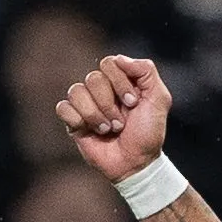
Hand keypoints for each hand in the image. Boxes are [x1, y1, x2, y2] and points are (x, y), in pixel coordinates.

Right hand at [55, 55, 172, 182]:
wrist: (136, 163)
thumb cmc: (148, 133)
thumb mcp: (159, 99)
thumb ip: (146, 71)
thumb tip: (119, 59)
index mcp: (121, 80)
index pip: (109, 63)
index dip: (119, 82)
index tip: (133, 103)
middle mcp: (102, 89)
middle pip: (93, 78)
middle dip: (109, 103)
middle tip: (121, 122)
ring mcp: (86, 104)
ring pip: (76, 91)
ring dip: (96, 115)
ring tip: (108, 129)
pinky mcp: (73, 120)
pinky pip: (63, 107)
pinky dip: (78, 120)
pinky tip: (90, 131)